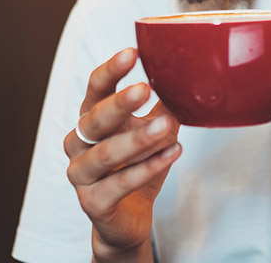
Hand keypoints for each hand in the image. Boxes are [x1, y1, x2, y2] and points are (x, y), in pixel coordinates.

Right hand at [63, 48, 181, 262]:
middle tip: (144, 88)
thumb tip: (191, 75)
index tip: (131, 52)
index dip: (110, 72)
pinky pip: (118, 184)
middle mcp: (79, 144)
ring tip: (167, 126)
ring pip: (104, 154)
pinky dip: (146, 168)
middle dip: (118, 104)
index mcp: (92, 120)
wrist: (129, 217)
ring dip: (137, 139)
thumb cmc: (138, 166)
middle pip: (93, 120)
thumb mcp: (155, 130)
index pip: (95, 90)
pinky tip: (172, 153)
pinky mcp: (93, 203)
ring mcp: (82, 175)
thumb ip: (166, 105)